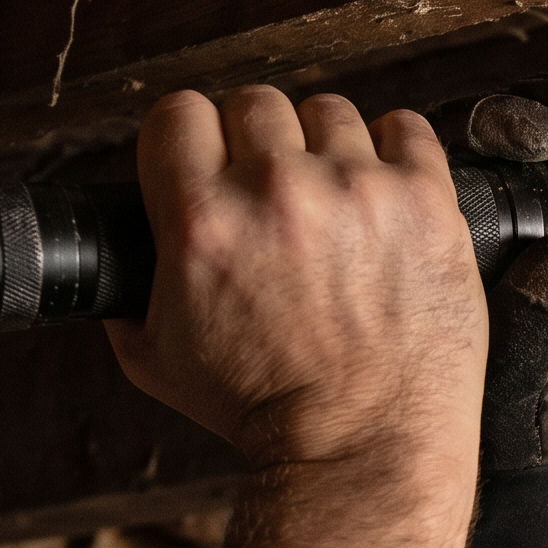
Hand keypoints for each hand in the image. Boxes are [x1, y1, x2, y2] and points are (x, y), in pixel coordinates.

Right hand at [105, 87, 484, 498]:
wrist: (363, 444)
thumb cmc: (268, 411)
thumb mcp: (155, 360)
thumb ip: (128, 292)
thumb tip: (121, 253)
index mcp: (205, 222)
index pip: (178, 113)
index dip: (189, 136)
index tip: (206, 157)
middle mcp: (279, 193)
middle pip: (254, 103)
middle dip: (256, 142)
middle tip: (271, 188)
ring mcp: (359, 191)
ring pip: (330, 111)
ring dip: (325, 146)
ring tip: (332, 197)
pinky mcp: (425, 201)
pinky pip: (407, 127)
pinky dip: (395, 150)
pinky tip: (383, 187)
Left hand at [437, 66, 547, 547]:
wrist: (539, 465)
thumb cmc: (507, 432)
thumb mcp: (516, 384)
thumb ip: (534, 329)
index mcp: (448, 242)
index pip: (463, 155)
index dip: (505, 130)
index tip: (539, 138)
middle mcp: (484, 217)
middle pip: (513, 126)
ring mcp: (539, 215)